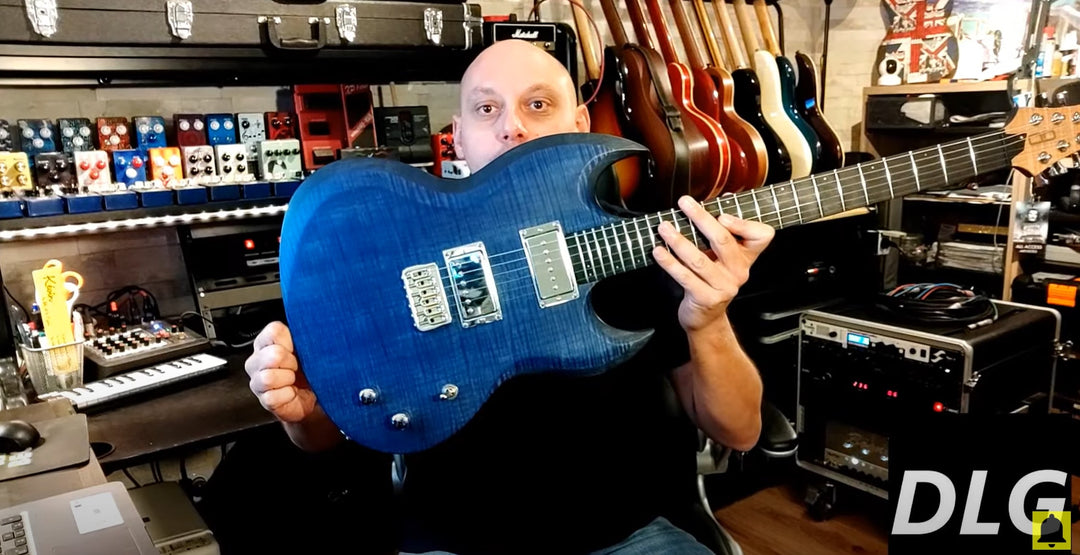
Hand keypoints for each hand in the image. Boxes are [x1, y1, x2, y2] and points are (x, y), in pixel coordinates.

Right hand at [244, 321, 317, 423]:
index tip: (297, 348)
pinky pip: (273, 397)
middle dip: (292, 362)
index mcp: (266, 342)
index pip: (273, 331)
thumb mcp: (308, 347)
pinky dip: (288, 395)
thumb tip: (313, 327)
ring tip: (293, 380)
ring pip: (269, 377)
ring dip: (288, 379)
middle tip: (298, 367)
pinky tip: (291, 392)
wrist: (313, 394)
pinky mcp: (263, 400)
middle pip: (273, 354)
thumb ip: (304, 335)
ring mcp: (257, 381)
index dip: (290, 341)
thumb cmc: (308, 368)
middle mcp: (256, 360)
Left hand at [653, 195, 774, 331]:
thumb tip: (722, 198)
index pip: (762, 236)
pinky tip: (659, 251)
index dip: (744, 223)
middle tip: (684, 203)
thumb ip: (724, 229)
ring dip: (679, 241)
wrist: (706, 317)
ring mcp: (724, 286)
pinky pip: (685, 277)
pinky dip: (670, 263)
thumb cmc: (712, 279)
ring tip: (664, 227)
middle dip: (701, 219)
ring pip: (699, 259)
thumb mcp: (723, 256)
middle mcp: (739, 271)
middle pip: (724, 240)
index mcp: (747, 257)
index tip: (721, 214)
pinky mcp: (707, 298)